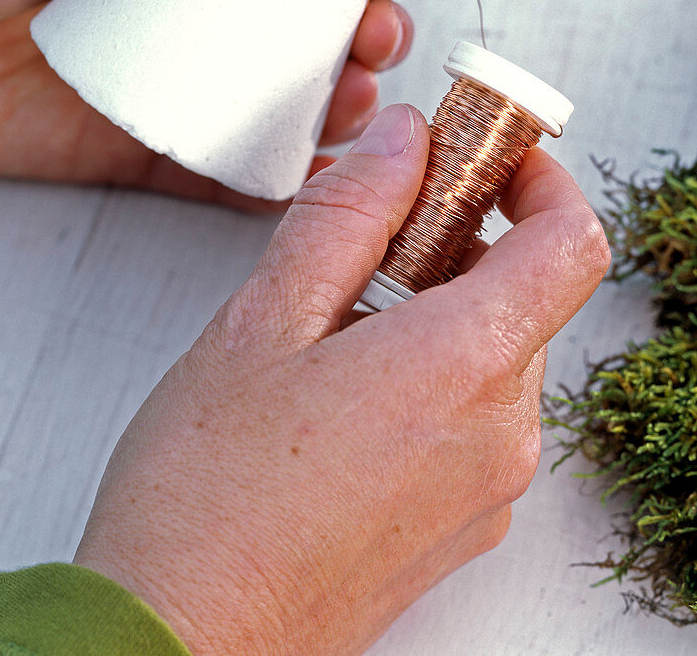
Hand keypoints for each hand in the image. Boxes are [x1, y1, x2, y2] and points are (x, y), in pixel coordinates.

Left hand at [0, 0, 411, 206]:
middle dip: (352, 38)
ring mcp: (162, 88)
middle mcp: (180, 20)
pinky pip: (211, 174)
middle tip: (377, 42)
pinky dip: (264, 184)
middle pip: (291, 33)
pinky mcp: (132, 150)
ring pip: (268, 103)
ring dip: (326, 108)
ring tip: (352, 106)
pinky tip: (308, 183)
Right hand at [74, 104, 610, 654]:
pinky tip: (337, 379)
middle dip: (458, 237)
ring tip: (329, 314)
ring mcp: (485, 489)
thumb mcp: (264, 320)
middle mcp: (498, 435)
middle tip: (370, 223)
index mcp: (459, 370)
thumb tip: (404, 141)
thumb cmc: (206, 494)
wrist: (179, 638)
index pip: (567, 243)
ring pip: (492, 352)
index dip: (536, 176)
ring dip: (432, 303)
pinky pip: (471, 413)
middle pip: (523, 294)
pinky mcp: (459, 522)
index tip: (484, 151)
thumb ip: (348, 215)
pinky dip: (427, 366)